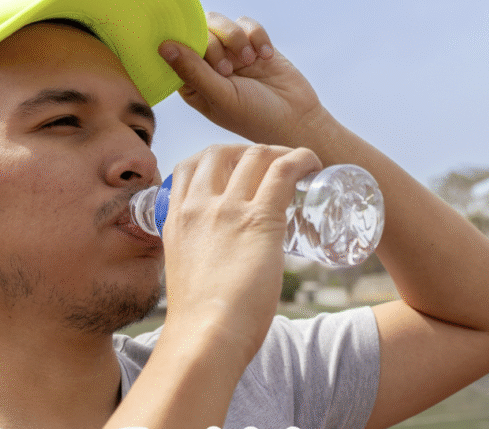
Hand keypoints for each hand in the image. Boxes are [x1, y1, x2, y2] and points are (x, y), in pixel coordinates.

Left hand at [159, 13, 323, 146]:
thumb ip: (194, 71)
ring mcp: (230, 54)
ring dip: (235, 36)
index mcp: (192, 84)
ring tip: (250, 60)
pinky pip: (246, 23)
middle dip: (215, 45)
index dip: (185, 46)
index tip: (201, 55)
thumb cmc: (255, 118)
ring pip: (220, 23)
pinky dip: (257, 36)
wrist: (296, 119)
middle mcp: (208, 66)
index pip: (175, 51)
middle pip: (198, 32)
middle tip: (229, 69)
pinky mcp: (252, 44)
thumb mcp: (221, 97)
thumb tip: (164, 47)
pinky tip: (266, 56)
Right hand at [161, 144, 321, 358]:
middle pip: (221, 152)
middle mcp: (198, 206)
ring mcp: (227, 210)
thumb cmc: (198, 320)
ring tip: (296, 165)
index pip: (188, 167)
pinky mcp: (259, 220)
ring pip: (255, 156)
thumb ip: (196, 260)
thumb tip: (217, 266)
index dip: (214, 159)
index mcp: (176, 219)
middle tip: (270, 166)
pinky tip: (312, 162)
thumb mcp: (183, 274)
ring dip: (278, 152)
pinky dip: (301, 158)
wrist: (205, 337)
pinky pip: (283, 171)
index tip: (234, 168)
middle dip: (247, 151)